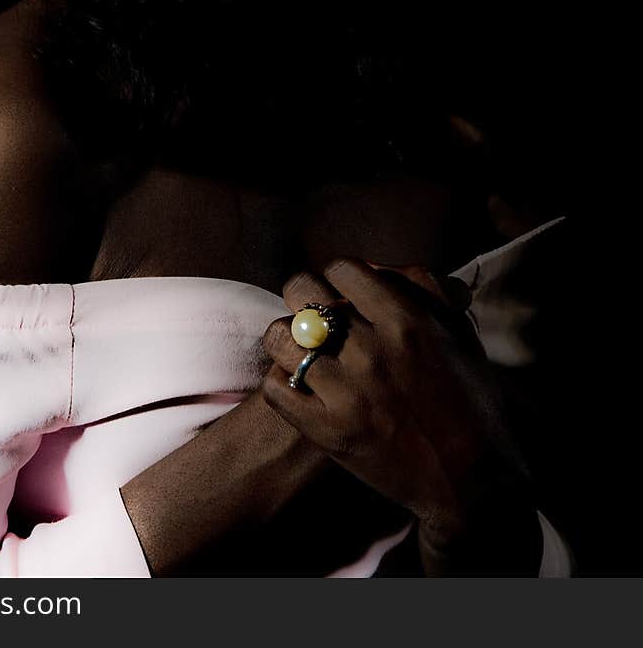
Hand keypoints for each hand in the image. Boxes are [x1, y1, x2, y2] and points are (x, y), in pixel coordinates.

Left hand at [261, 258, 540, 573]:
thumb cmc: (468, 399)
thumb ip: (420, 288)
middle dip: (302, 297)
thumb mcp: (456, 332)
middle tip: (312, 316)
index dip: (338, 278)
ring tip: (300, 350)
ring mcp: (347, 391)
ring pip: (279, 336)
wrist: (471, 479)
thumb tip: (376, 267)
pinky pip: (275, 387)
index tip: (342, 294)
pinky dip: (280, 382)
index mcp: (407, 320)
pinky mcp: (328, 431)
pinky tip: (299, 385)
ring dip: (286, 339)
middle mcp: (372, 350)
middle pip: (301, 290)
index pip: (342, 269)